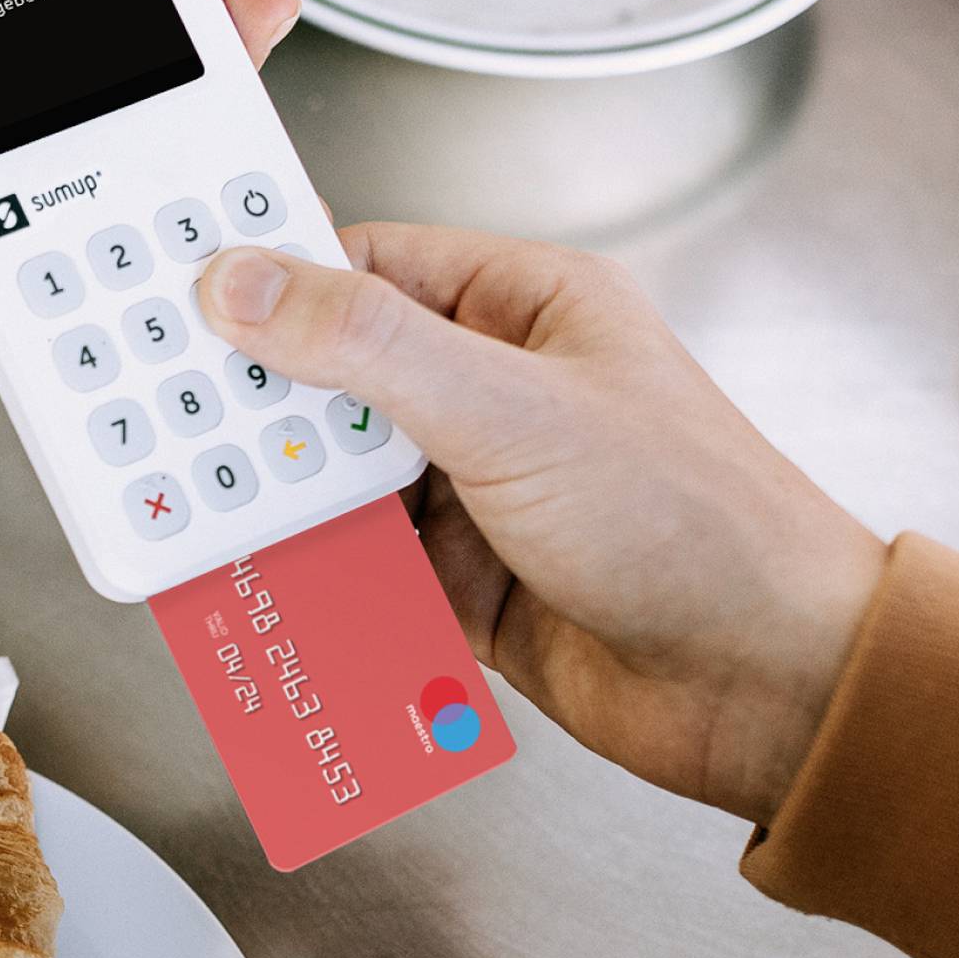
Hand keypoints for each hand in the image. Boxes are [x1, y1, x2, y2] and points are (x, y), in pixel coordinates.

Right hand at [197, 227, 886, 824]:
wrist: (775, 690)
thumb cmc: (698, 522)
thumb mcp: (510, 409)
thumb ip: (367, 345)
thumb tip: (248, 284)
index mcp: (524, 310)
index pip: (369, 268)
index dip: (278, 286)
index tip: (193, 309)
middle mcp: (498, 391)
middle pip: (341, 380)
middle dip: (269, 412)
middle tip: (183, 429)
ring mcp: (481, 489)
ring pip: (344, 480)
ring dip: (291, 505)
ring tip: (218, 519)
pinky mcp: (469, 580)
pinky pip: (366, 567)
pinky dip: (324, 580)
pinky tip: (284, 590)